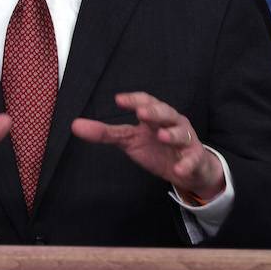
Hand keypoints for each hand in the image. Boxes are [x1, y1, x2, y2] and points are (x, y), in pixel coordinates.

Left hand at [72, 92, 224, 200]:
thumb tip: (75, 125)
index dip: (134, 99)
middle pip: (166, 112)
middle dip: (155, 112)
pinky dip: (187, 164)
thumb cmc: (156, 148)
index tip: (119, 100)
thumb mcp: (130, 140)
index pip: (146, 102)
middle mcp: (172, 124)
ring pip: (181, 134)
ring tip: (162, 136)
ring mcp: (185, 141)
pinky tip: (179, 170)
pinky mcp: (195, 159)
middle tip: (142, 112)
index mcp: (155, 116)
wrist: (187, 170)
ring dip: (172, 134)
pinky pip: (192, 160)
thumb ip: (105, 133)